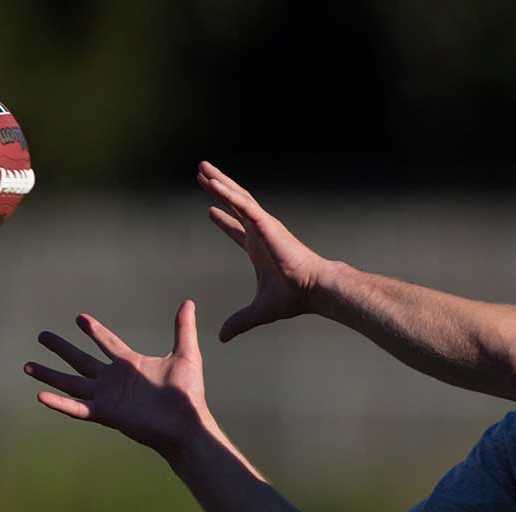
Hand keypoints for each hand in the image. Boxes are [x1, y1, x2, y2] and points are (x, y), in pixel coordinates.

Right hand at [25, 300, 208, 458]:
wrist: (186, 423)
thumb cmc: (188, 394)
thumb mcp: (186, 355)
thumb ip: (183, 329)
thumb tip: (188, 302)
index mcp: (131, 364)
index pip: (108, 343)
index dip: (94, 330)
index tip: (79, 317)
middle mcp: (114, 380)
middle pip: (81, 360)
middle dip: (61, 349)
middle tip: (42, 335)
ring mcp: (108, 397)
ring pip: (71, 383)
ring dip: (50, 375)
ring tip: (27, 365)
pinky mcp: (106, 413)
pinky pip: (77, 407)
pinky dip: (59, 403)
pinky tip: (40, 395)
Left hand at [198, 161, 331, 341]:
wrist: (313, 289)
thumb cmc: (293, 297)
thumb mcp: (258, 311)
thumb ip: (239, 321)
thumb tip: (222, 337)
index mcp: (259, 248)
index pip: (237, 230)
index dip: (223, 220)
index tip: (211, 210)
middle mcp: (260, 232)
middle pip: (235, 205)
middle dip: (218, 191)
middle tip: (203, 177)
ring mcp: (263, 225)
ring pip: (237, 197)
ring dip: (219, 182)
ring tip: (202, 169)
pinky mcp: (266, 224)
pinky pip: (242, 204)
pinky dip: (227, 192)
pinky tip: (213, 182)